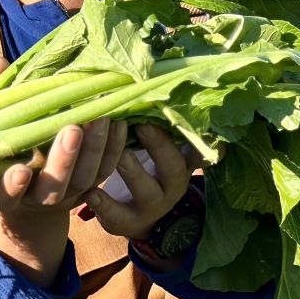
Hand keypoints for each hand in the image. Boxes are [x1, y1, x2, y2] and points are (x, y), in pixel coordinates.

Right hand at [0, 58, 127, 284]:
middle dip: (64, 160)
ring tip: (101, 117)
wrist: (28, 193)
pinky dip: (114, 148)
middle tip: (72, 129)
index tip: (20, 171)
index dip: (13, 185)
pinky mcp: (90, 187)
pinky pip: (105, 171)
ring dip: (94, 150)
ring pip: (83, 180)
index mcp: (5, 190)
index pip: (6, 193)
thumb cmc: (6, 151)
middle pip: (53, 188)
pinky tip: (119, 121)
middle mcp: (36, 198)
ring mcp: (67, 196)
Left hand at [83, 123, 200, 241]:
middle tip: (142, 126)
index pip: (199, 150)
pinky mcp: (127, 222)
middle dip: (159, 147)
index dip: (209, 142)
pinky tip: (89, 192)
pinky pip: (117, 216)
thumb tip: (150, 75)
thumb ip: (154, 121)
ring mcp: (151, 206)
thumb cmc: (141, 165)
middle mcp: (171, 184)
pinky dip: (103, 205)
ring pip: (146, 191)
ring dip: (131, 170)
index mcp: (180, 161)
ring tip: (117, 155)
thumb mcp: (153, 146)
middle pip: (174, 167)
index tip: (208, 127)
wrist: (132, 215)